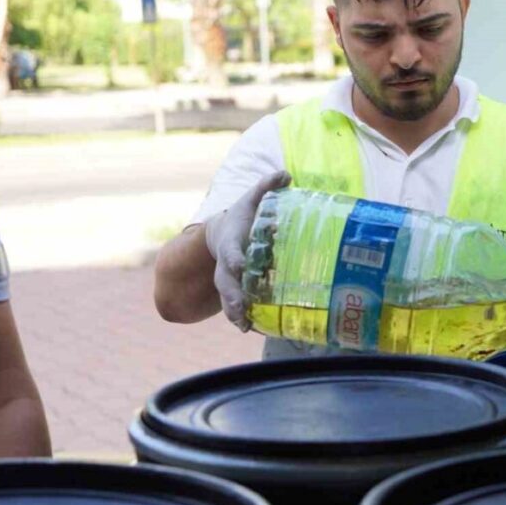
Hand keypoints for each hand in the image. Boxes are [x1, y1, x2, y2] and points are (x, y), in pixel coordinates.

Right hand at [205, 171, 291, 330]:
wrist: (219, 234)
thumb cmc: (240, 217)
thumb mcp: (250, 199)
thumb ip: (266, 187)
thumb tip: (286, 174)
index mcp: (230, 243)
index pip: (230, 252)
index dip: (234, 259)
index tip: (240, 265)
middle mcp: (226, 265)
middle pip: (225, 283)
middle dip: (231, 296)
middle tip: (240, 307)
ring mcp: (228, 280)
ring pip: (228, 299)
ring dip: (234, 313)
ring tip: (245, 326)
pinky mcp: (235, 290)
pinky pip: (237, 307)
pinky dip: (244, 319)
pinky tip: (255, 330)